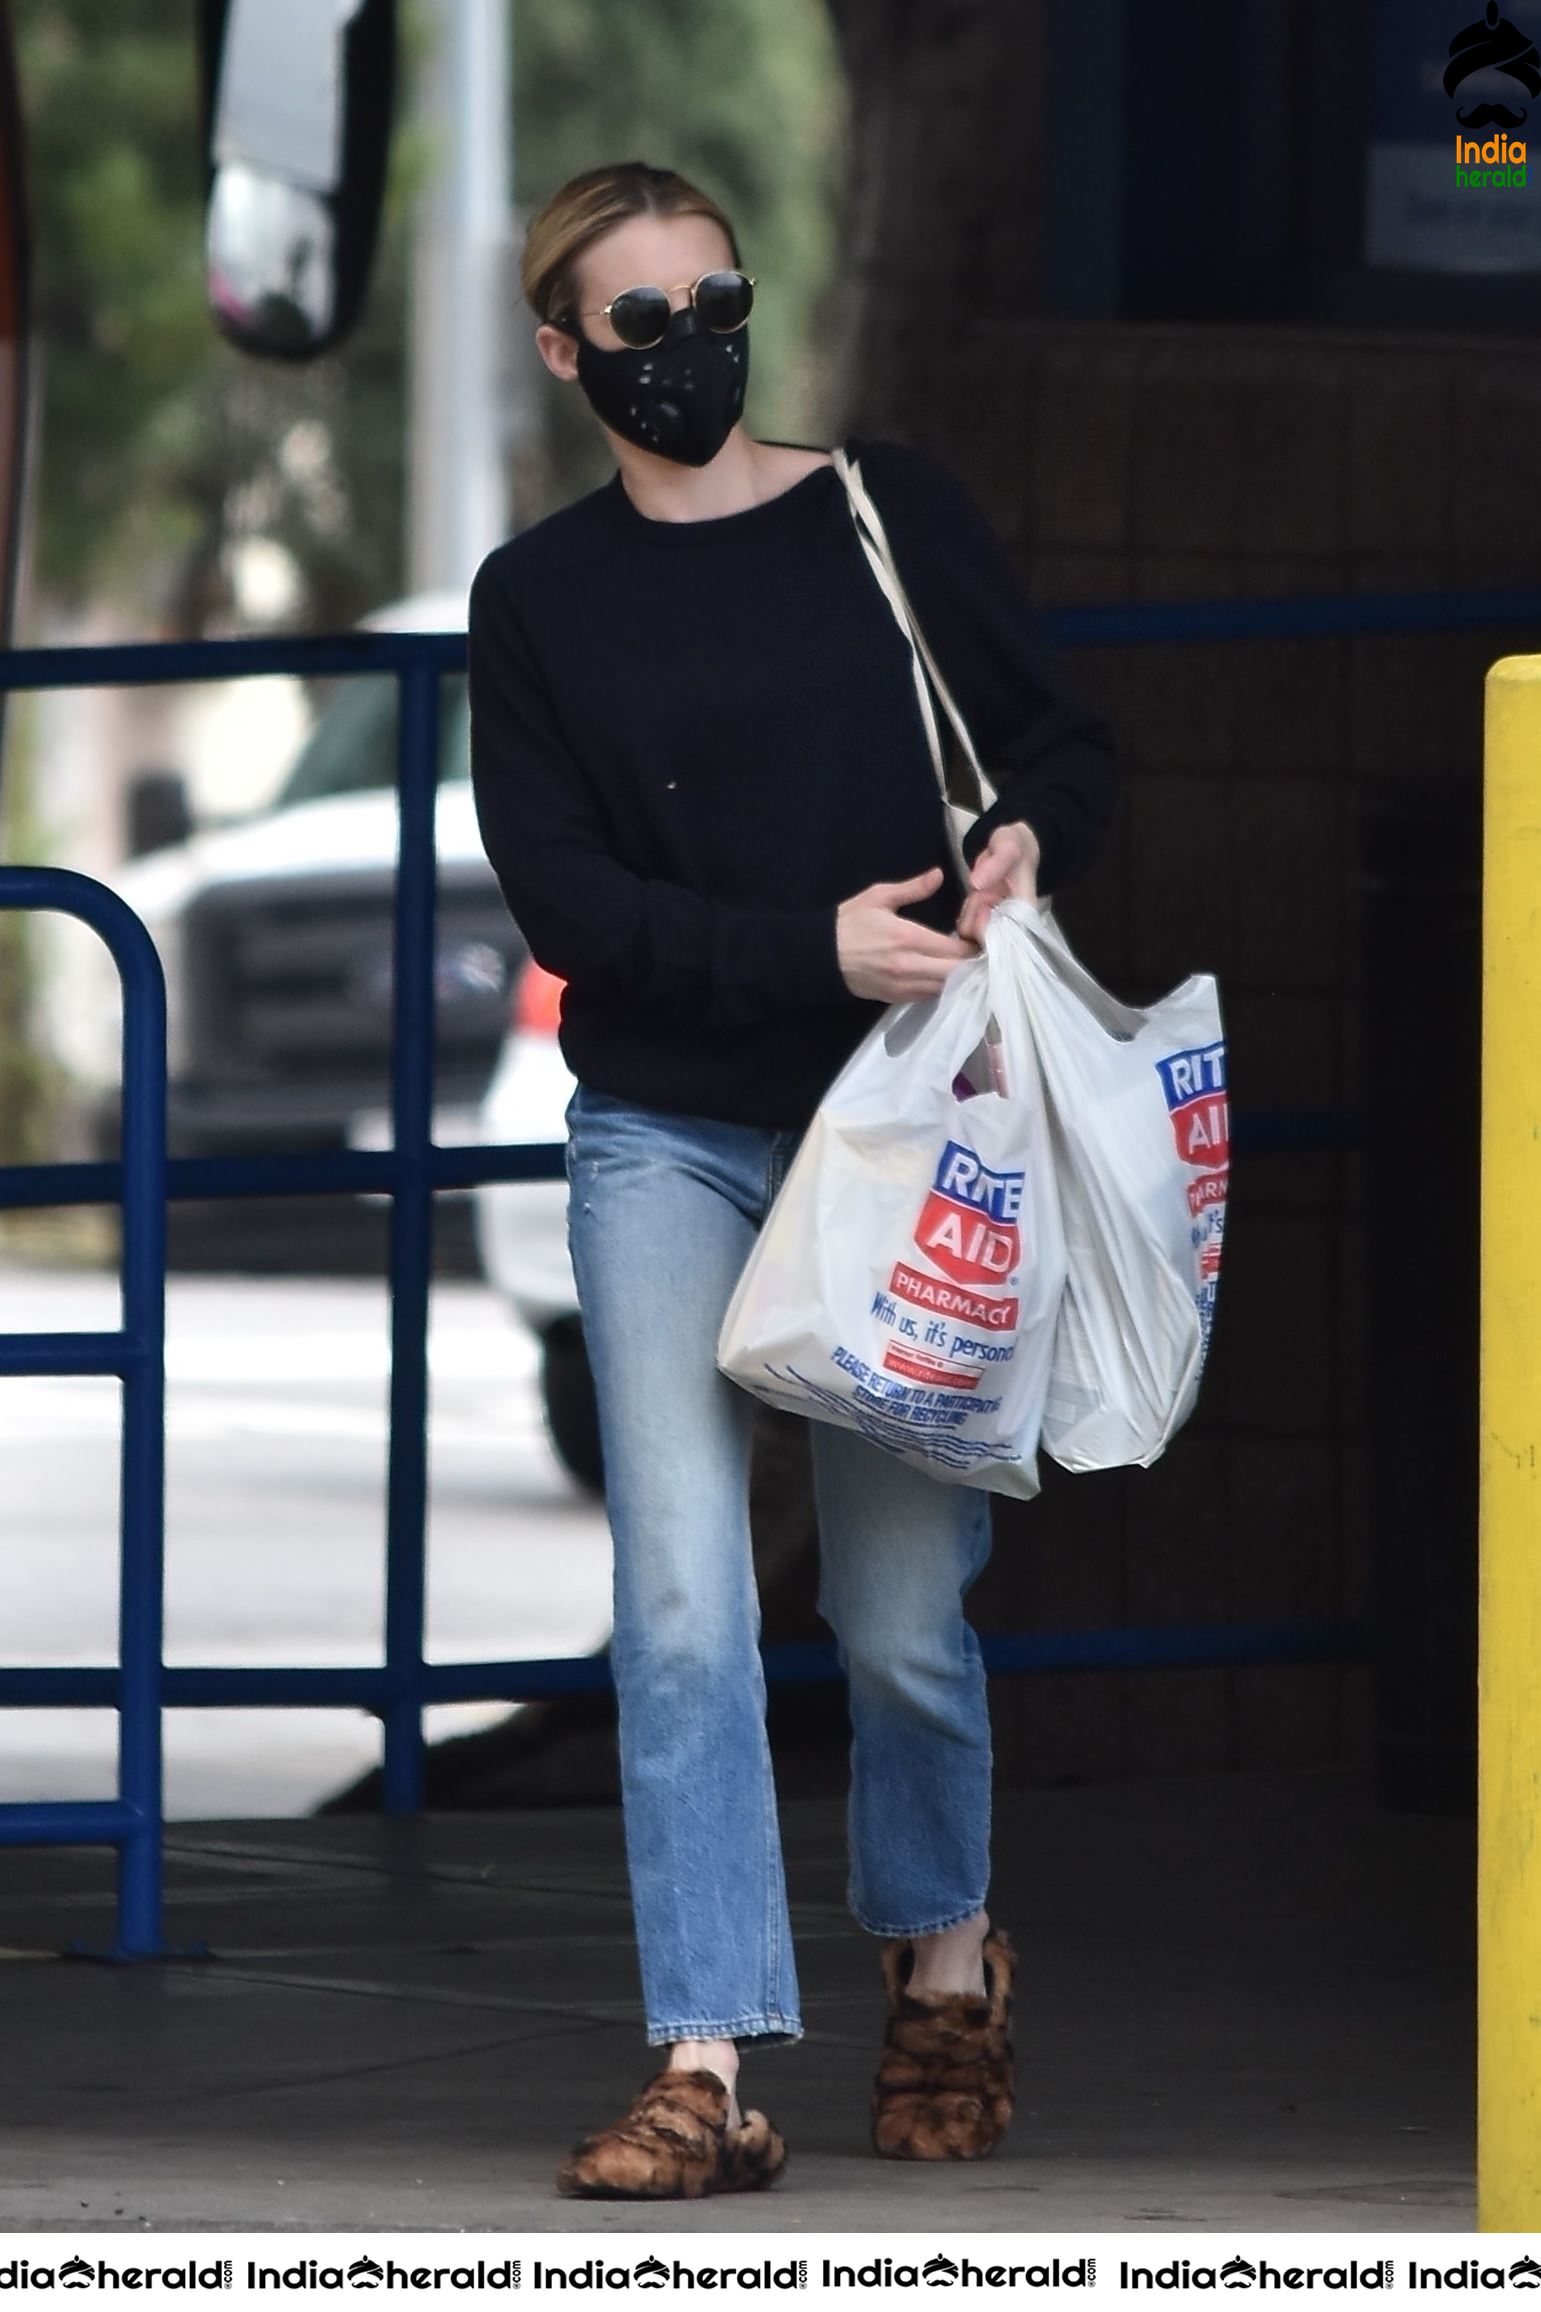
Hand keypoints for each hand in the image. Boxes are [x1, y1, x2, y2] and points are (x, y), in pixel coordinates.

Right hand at [836, 865, 977, 1002]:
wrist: (820, 956)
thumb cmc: (849, 923)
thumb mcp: (878, 897)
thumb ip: (913, 888)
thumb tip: (939, 875)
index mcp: (908, 938)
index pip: (955, 948)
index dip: (972, 944)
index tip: (977, 935)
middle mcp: (910, 966)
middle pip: (957, 973)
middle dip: (970, 963)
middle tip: (976, 952)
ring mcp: (903, 986)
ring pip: (946, 988)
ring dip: (958, 977)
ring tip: (964, 964)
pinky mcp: (896, 998)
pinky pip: (929, 996)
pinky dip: (941, 987)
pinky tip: (943, 974)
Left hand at [955, 820, 1040, 946]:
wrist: (1012, 847)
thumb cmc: (1015, 847)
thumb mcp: (1008, 847)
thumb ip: (996, 865)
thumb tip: (976, 884)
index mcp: (1024, 912)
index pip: (1005, 939)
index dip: (986, 927)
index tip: (982, 902)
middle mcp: (1013, 925)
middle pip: (985, 940)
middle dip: (975, 917)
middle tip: (980, 894)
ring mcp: (998, 924)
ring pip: (973, 936)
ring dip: (969, 914)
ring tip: (978, 894)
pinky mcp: (986, 922)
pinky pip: (967, 929)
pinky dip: (965, 915)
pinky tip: (972, 900)